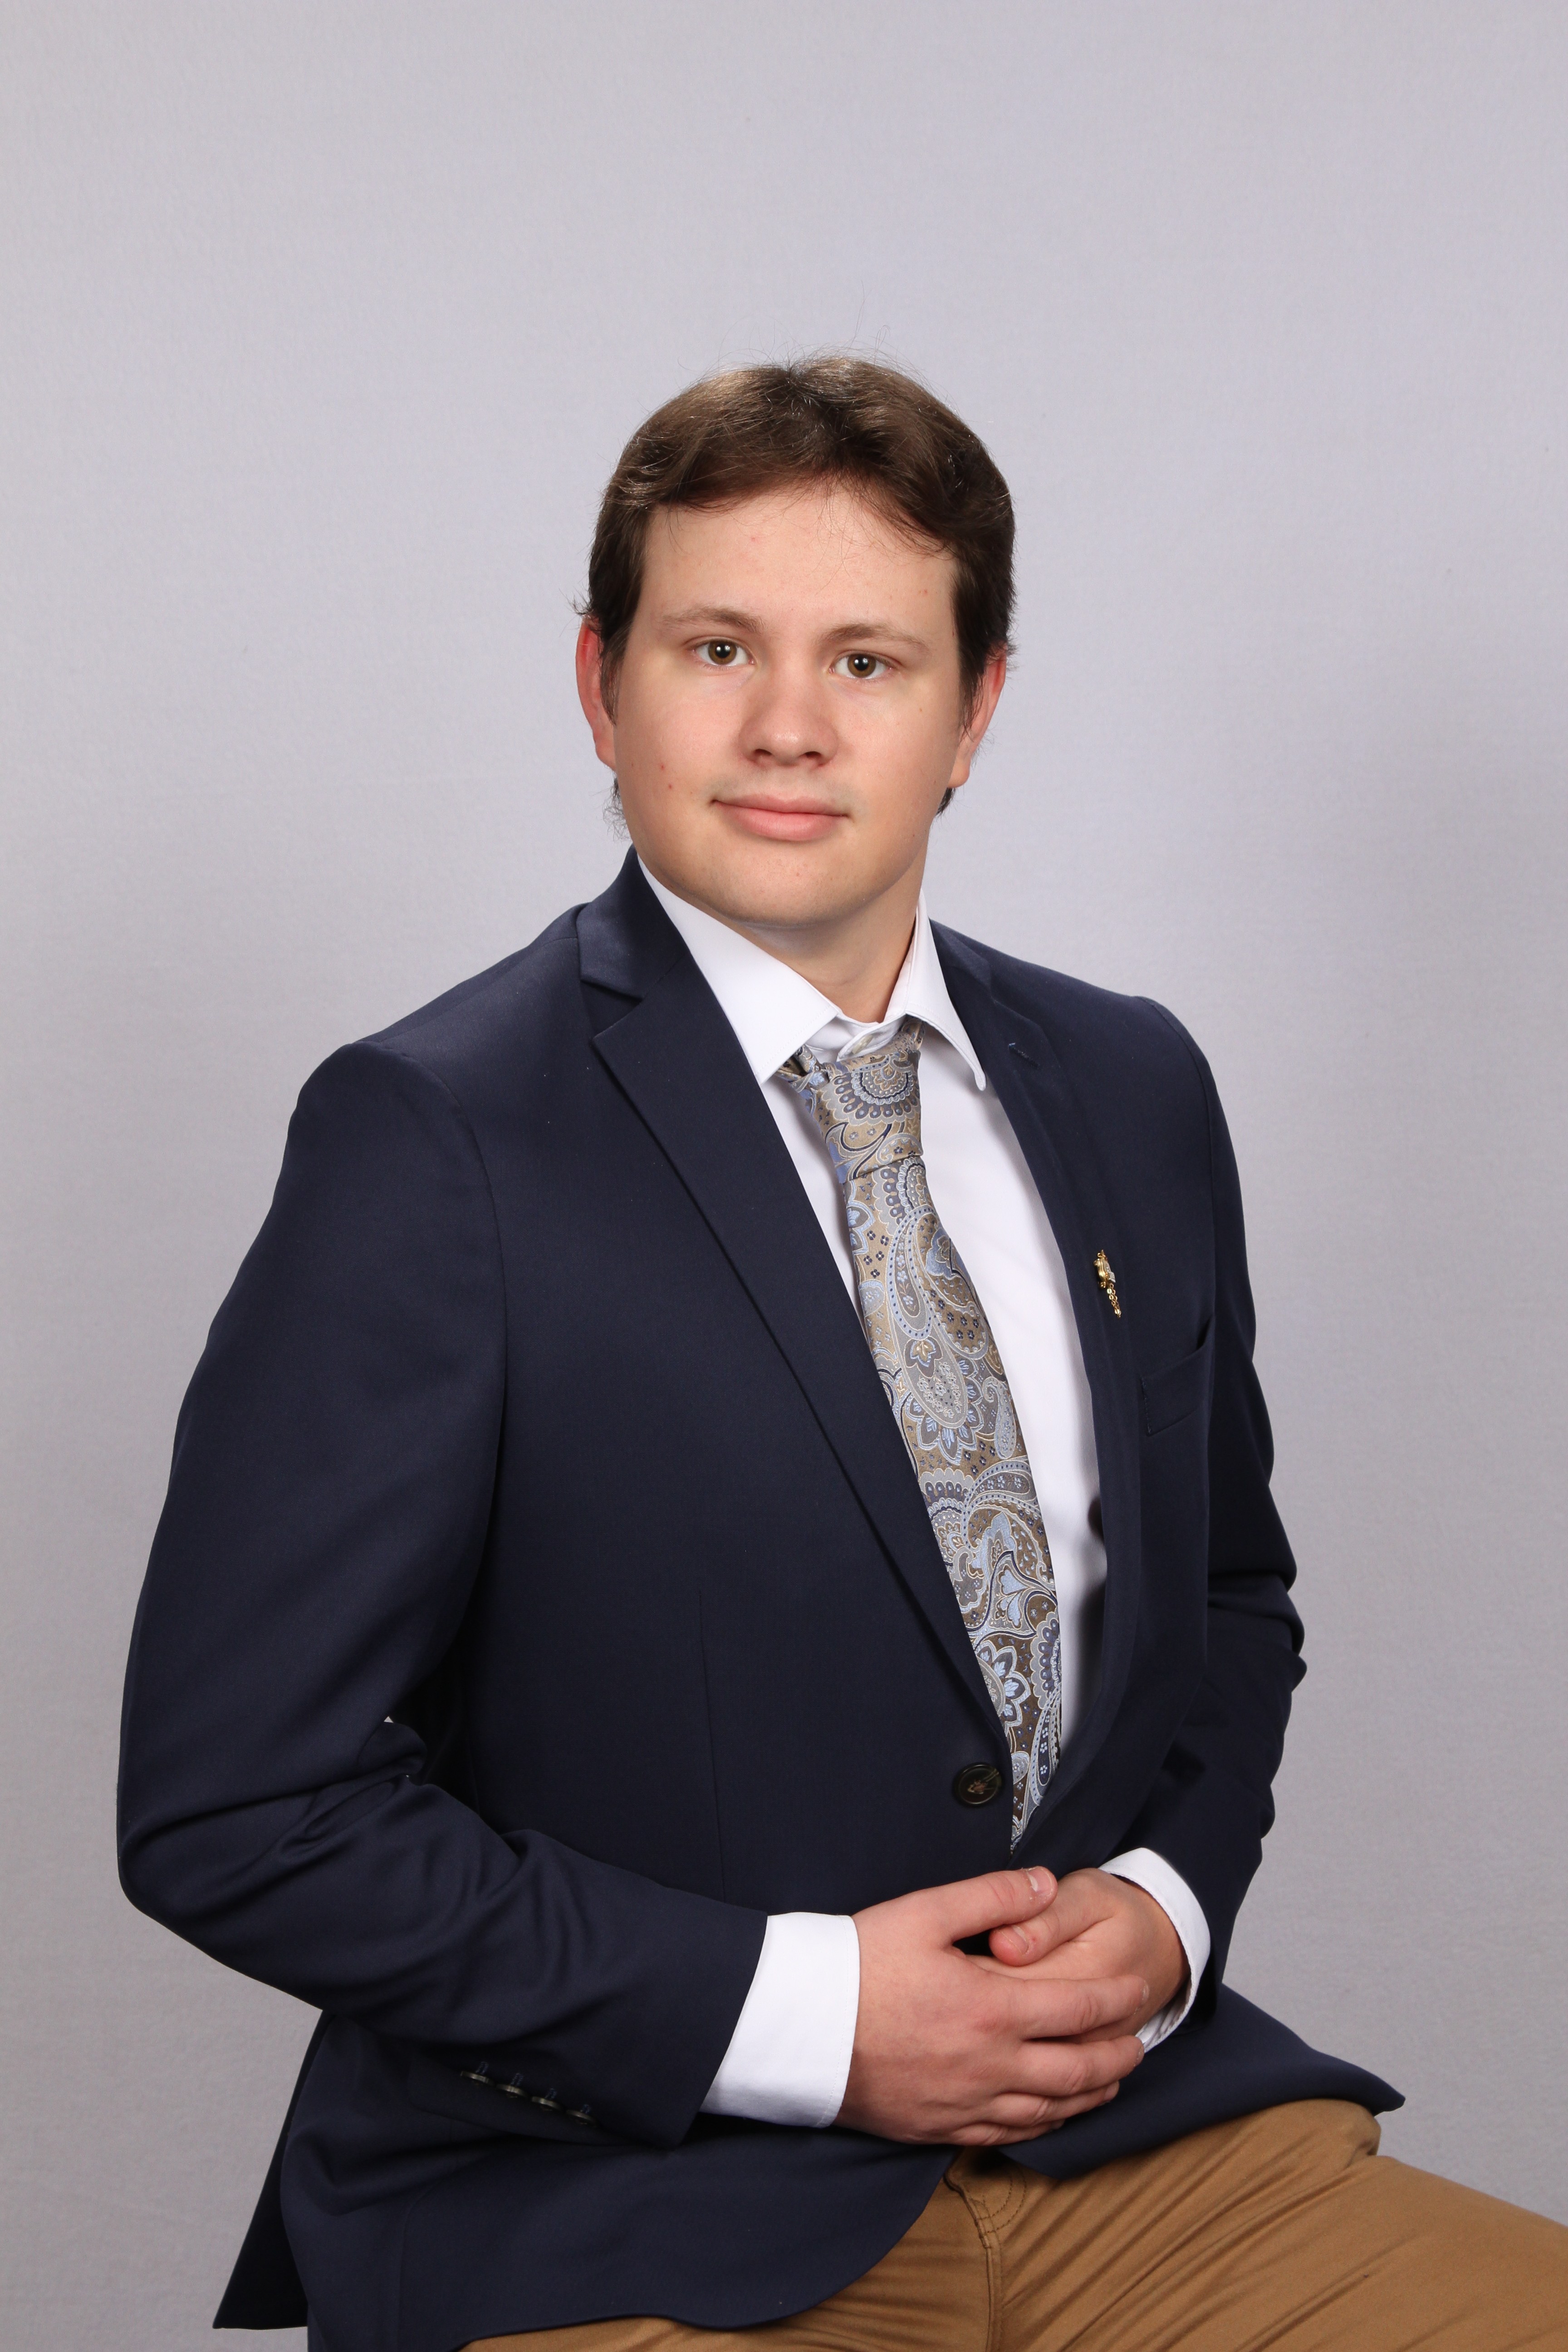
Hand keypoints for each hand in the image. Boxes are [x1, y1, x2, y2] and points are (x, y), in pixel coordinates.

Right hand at [837, 1867, 1147, 2145]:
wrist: (798, 2027)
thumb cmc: (858, 1964)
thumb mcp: (924, 1913)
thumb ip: (992, 1896)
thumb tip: (1045, 1884)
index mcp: (992, 2009)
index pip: (1079, 2007)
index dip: (1118, 1998)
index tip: (1139, 1988)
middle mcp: (990, 2065)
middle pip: (1079, 2069)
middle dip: (1119, 2055)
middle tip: (1141, 2042)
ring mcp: (967, 2103)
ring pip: (1051, 2108)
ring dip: (1092, 2093)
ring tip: (1112, 2079)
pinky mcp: (941, 2127)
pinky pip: (1011, 2135)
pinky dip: (1046, 2124)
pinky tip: (1053, 2114)